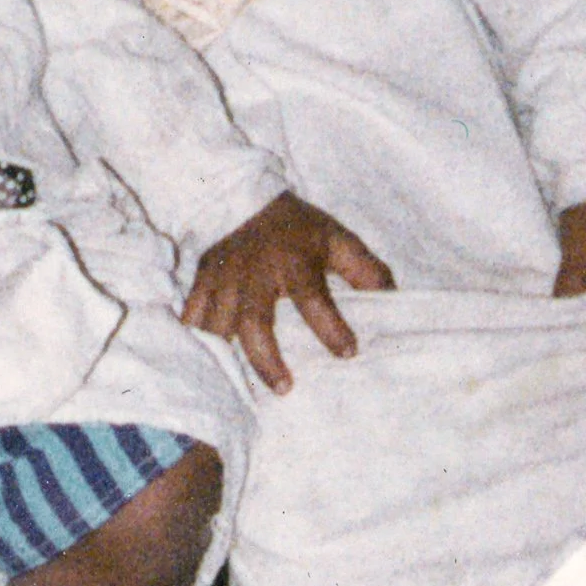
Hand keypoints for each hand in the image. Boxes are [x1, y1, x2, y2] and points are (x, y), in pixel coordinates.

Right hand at [182, 192, 392, 394]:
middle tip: (285, 387)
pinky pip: (193, 317)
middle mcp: (256, 273)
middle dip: (267, 359)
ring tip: (241, 387)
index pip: (314, 298)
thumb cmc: (296, 227)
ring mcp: (224, 278)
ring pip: (218, 325)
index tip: (349, 352)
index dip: (332, 328)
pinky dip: (197, 341)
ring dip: (229, 357)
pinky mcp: (202, 281)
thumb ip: (365, 269)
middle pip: (254, 322)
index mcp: (294, 261)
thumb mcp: (336, 239)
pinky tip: (206, 363)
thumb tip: (393, 299)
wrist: (243, 198)